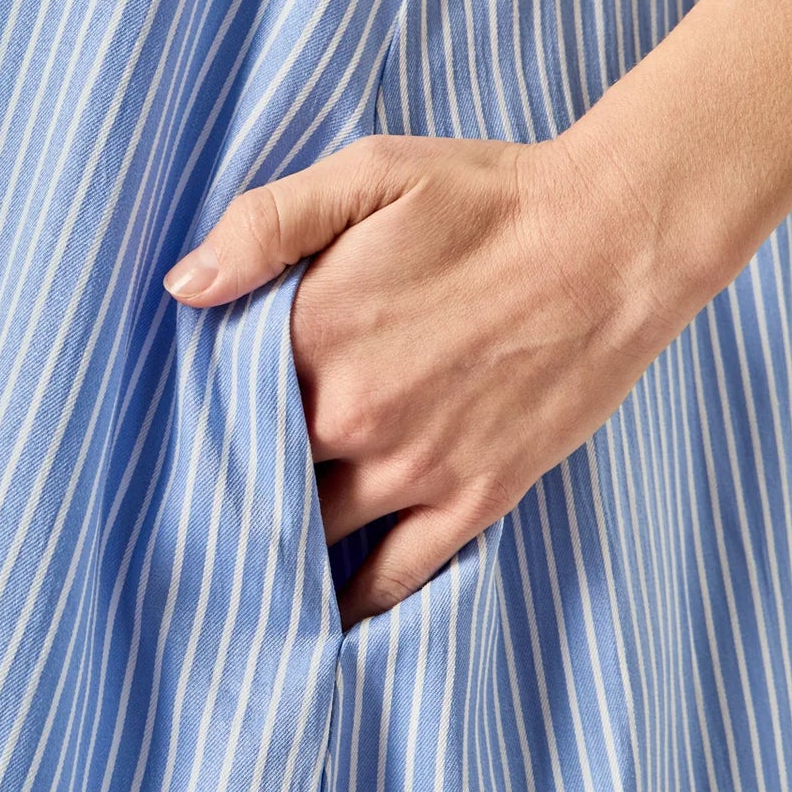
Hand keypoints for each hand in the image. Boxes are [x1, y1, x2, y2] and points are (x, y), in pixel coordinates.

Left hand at [163, 125, 695, 628]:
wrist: (613, 241)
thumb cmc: (489, 199)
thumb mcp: (368, 174)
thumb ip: (265, 224)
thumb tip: (183, 287)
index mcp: (312, 336)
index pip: (218, 405)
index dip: (199, 422)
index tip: (177, 441)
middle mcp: (352, 415)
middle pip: (257, 479)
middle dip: (227, 495)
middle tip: (192, 522)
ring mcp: (415, 467)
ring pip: (315, 535)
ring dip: (279, 552)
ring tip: (246, 573)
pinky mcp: (475, 498)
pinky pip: (396, 577)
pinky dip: (355, 602)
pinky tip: (324, 617)